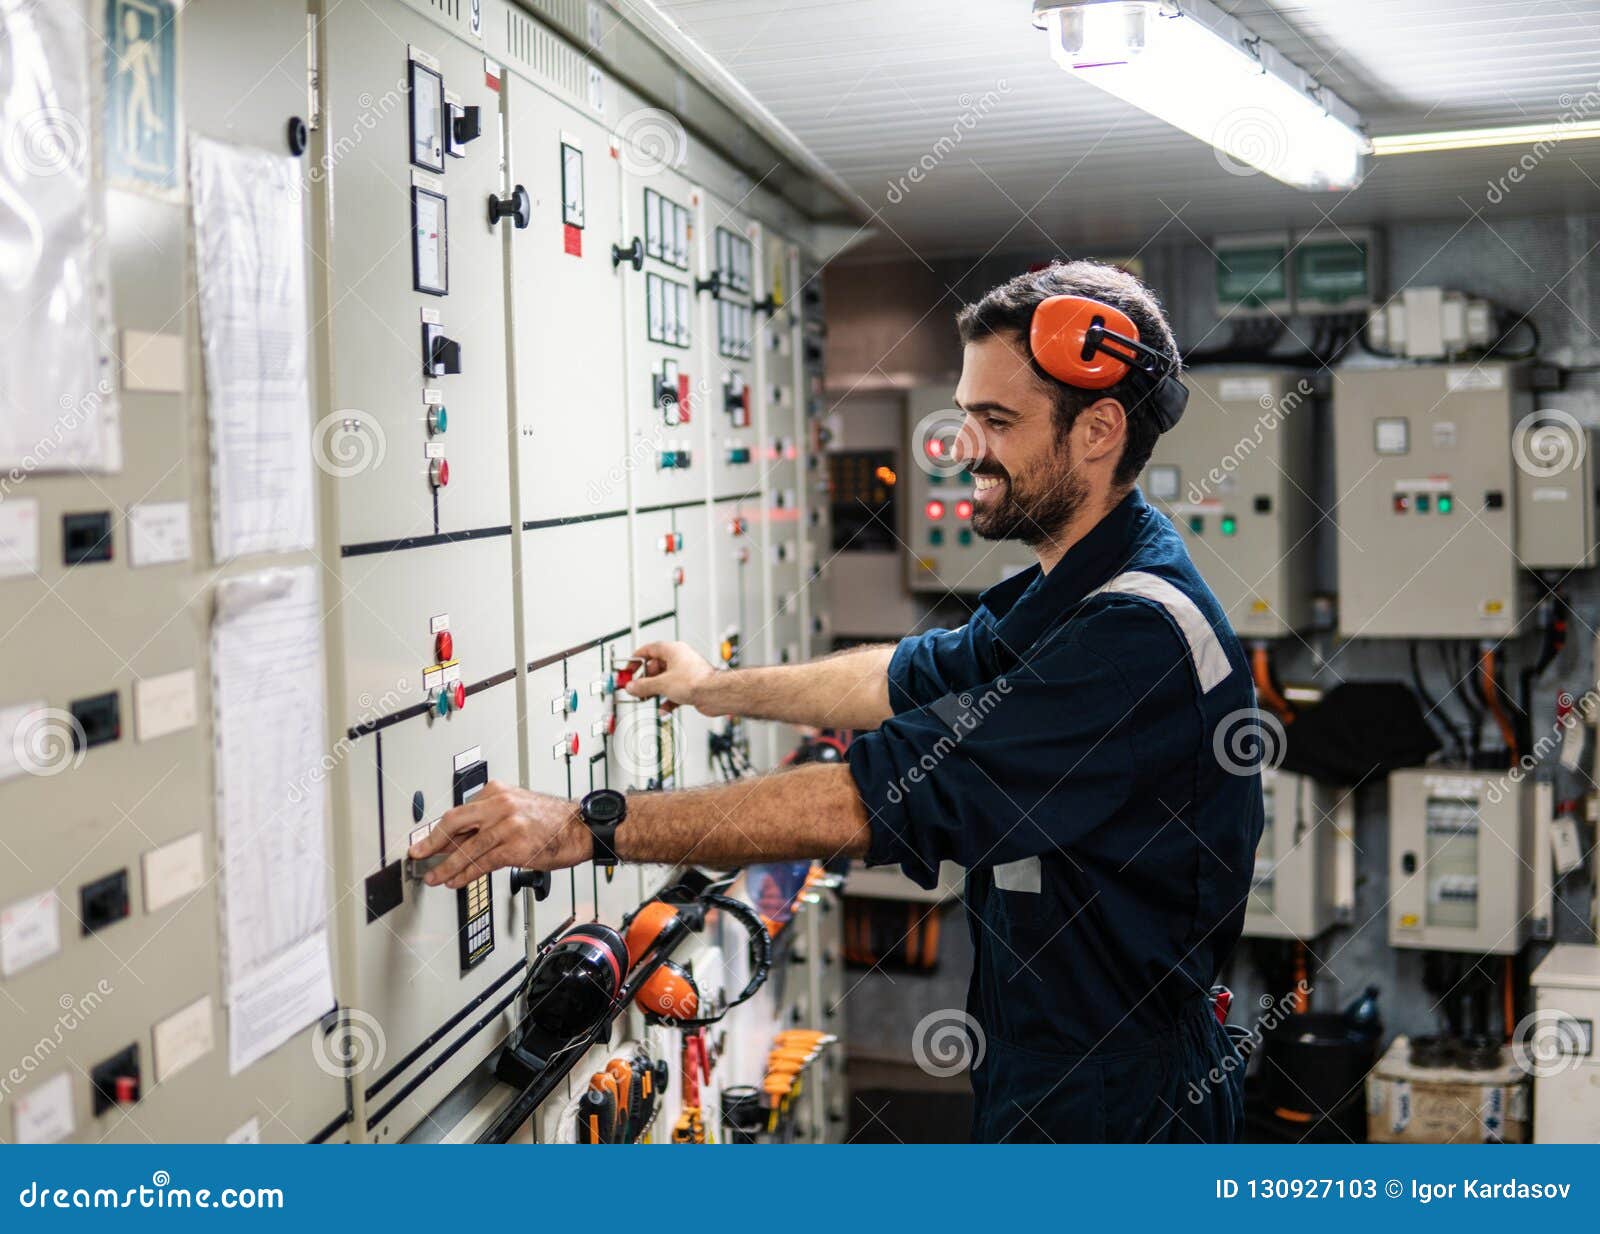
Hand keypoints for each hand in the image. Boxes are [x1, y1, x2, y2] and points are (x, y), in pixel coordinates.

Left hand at [407, 781, 591, 888]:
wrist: (581, 828)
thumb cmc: (552, 821)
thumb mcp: (516, 810)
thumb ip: (487, 821)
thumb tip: (456, 841)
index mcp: (498, 791)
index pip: (459, 812)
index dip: (438, 831)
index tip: (426, 843)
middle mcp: (501, 803)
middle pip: (455, 822)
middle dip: (431, 841)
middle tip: (417, 854)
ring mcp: (508, 824)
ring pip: (467, 847)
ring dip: (446, 865)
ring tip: (434, 876)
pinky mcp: (516, 846)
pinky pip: (483, 862)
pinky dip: (466, 874)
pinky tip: (456, 881)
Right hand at [624, 640, 718, 713]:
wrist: (715, 694)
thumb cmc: (696, 681)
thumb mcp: (662, 684)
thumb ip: (644, 686)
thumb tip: (632, 687)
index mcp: (673, 650)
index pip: (649, 649)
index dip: (636, 659)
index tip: (628, 668)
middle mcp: (680, 659)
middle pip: (656, 667)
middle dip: (645, 679)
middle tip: (636, 687)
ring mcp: (685, 673)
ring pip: (664, 680)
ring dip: (655, 690)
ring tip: (646, 698)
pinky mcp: (690, 686)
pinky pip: (674, 691)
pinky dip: (667, 700)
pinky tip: (662, 708)